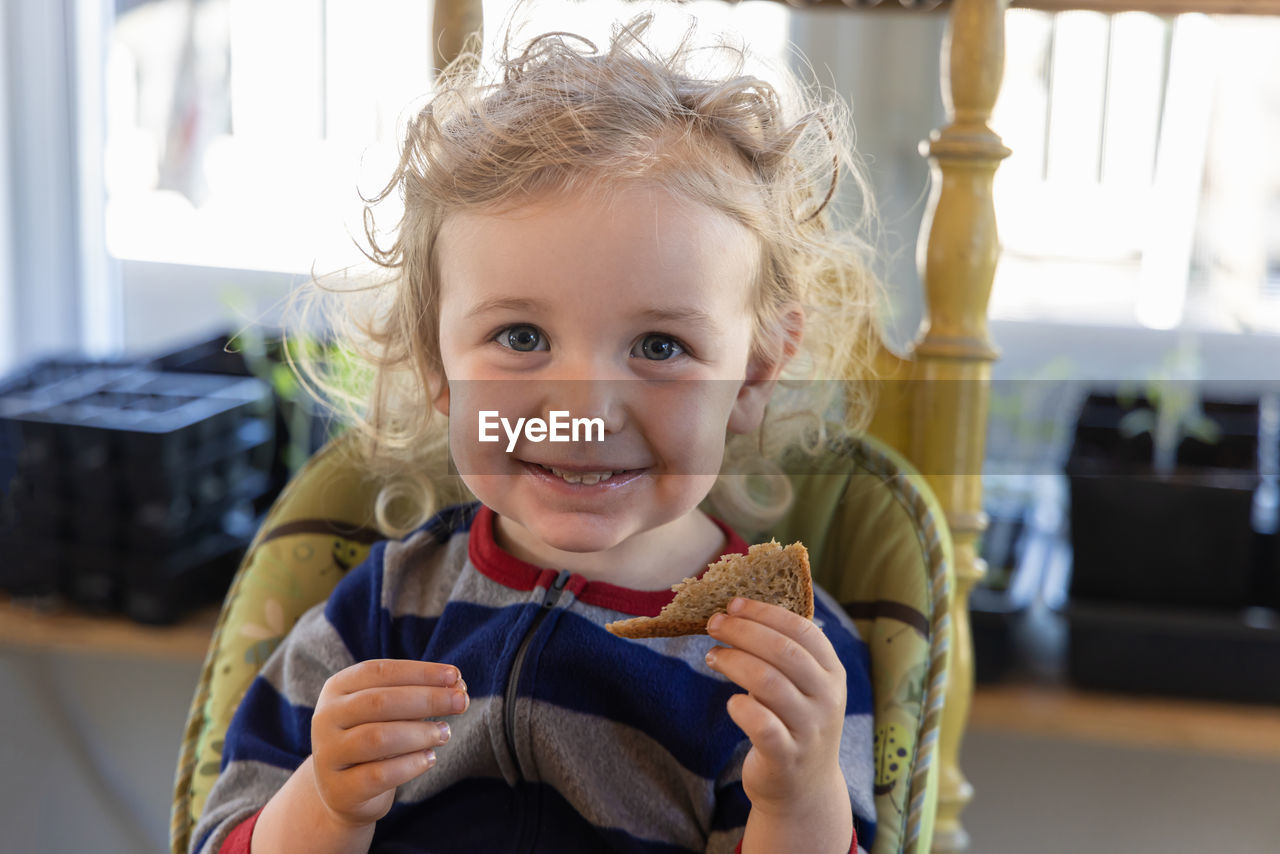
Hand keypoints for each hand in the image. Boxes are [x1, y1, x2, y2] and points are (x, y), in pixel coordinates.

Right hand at [309, 659, 469, 828]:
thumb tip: (457, 685)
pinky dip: (411, 764)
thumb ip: (417, 696)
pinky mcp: (339, 789)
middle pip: (380, 702)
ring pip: (378, 738)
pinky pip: (379, 775)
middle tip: (461, 701)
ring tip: (445, 732)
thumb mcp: (389, 712)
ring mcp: (328, 755)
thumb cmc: (375, 737)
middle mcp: (326, 718)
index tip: (455, 675)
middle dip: (427, 699)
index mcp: (337, 688)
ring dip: (420, 733)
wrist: (343, 790)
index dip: (420, 672)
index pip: (380, 671)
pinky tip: (430, 758)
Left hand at [705, 598, 847, 816]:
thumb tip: (738, 611)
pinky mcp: (786, 757)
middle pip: (783, 651)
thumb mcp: (803, 687)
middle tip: (714, 624)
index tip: (734, 604)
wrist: (804, 789)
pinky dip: (741, 707)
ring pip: (768, 682)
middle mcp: (827, 699)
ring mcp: (809, 730)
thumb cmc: (793, 723)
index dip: (766, 613)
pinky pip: (761, 724)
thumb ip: (783, 654)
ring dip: (733, 662)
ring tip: (712, 656)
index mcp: (832, 673)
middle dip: (743, 631)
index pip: (803, 630)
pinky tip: (732, 702)